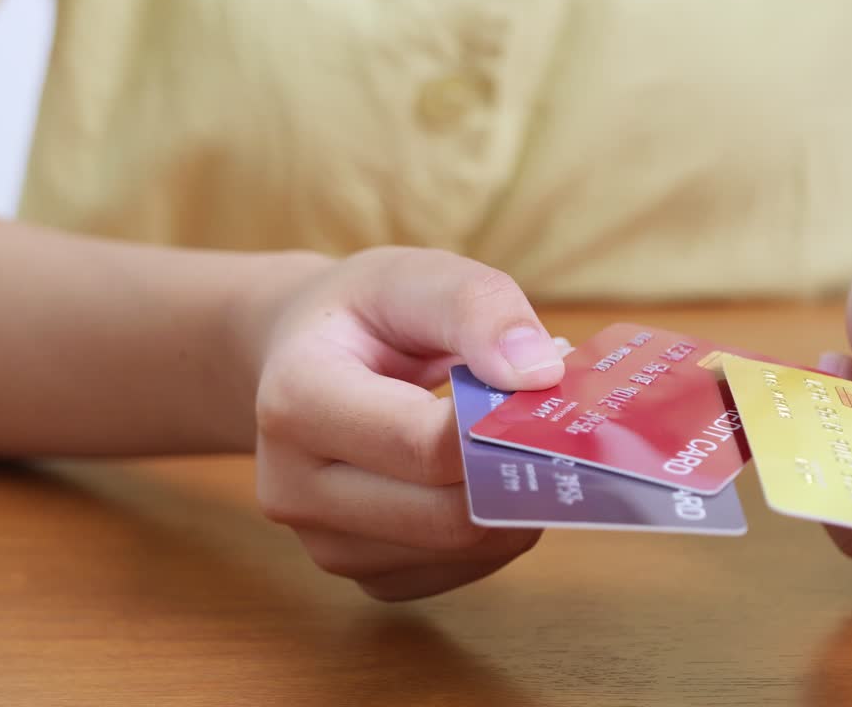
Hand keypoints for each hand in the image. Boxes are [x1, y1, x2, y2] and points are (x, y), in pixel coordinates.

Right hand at [253, 247, 564, 600]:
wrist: (302, 358)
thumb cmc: (363, 315)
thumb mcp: (411, 276)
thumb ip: (475, 307)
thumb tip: (539, 373)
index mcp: (296, 401)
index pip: (422, 444)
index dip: (499, 426)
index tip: (549, 388)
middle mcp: (293, 487)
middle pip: (446, 515)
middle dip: (520, 471)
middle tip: (558, 422)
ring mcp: (324, 543)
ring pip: (462, 551)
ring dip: (516, 502)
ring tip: (516, 437)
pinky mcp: (363, 574)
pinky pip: (458, 571)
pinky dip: (496, 530)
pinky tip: (488, 476)